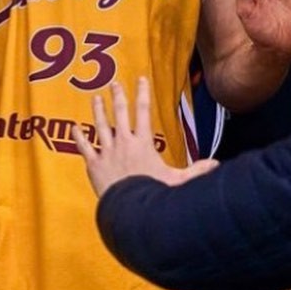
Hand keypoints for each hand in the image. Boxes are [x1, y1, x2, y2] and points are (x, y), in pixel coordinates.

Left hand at [71, 78, 217, 197]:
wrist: (131, 210)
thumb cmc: (155, 195)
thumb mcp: (178, 182)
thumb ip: (196, 172)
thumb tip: (217, 165)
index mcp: (144, 143)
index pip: (144, 112)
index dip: (143, 94)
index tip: (141, 79)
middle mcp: (124, 143)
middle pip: (121, 113)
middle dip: (118, 96)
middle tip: (114, 83)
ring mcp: (107, 152)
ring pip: (101, 125)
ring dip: (98, 110)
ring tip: (95, 98)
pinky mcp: (94, 164)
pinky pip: (84, 147)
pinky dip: (78, 137)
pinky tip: (73, 127)